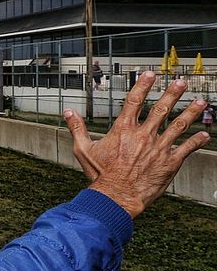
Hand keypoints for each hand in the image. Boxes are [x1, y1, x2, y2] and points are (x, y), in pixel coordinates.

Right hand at [64, 71, 208, 217]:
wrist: (116, 196)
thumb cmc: (100, 175)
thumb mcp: (84, 149)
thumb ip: (77, 128)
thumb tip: (67, 112)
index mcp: (123, 130)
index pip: (134, 101)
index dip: (143, 85)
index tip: (150, 74)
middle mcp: (143, 135)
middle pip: (161, 109)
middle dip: (172, 93)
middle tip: (181, 82)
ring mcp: (158, 148)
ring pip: (178, 125)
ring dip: (190, 112)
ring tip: (200, 102)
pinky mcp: (169, 163)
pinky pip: (187, 149)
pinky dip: (197, 141)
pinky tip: (204, 134)